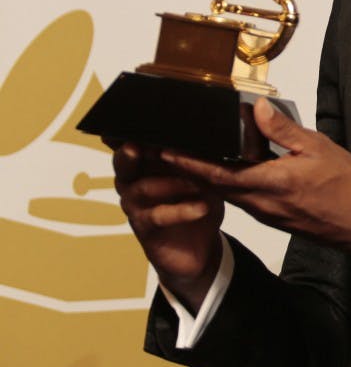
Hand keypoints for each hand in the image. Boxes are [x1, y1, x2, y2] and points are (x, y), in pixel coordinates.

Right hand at [113, 142, 224, 312]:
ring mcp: (136, 206)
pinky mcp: (145, 229)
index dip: (126, 131)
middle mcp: (134, 181)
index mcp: (146, 162)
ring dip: (172, 182)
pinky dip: (182, 211)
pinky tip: (202, 207)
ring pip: (142, 188)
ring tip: (198, 182)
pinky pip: (158, 217)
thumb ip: (198, 154)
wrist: (198, 246)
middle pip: (123, 163)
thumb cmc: (198, 200)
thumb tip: (210, 127)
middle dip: (129, 152)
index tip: (134, 119)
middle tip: (137, 146)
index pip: (131, 140)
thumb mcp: (202, 173)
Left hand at [159, 97, 350, 265]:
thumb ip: (283, 130)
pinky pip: (243, 200)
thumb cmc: (348, 187)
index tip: (166, 151)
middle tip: (167, 150)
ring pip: (228, 194)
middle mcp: (262, 203)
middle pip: (214, 186)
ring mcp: (267, 213)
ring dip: (207, 178)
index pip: (217, 174)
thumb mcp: (318, 148)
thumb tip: (257, 108)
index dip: (188, 163)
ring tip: (189, 158)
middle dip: (188, 169)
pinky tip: (229, 173)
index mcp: (271, 184)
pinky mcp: (275, 217)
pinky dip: (227, 186)